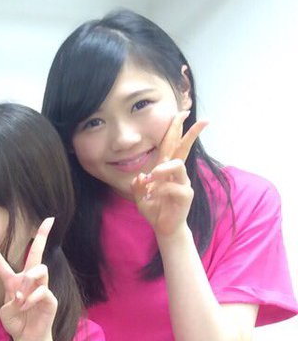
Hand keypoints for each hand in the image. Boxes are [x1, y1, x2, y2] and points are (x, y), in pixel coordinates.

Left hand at [0, 217, 56, 340]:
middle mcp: (28, 280)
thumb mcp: (5, 312)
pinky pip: (42, 290)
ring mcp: (41, 287)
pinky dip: (32, 299)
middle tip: (49, 220)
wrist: (27, 337)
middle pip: (36, 254)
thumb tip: (21, 293)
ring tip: (21, 298)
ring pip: (40, 268)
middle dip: (42, 236)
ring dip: (29, 281)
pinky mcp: (50, 298)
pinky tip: (27, 307)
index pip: (0, 262)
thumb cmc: (16, 322)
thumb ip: (10, 301)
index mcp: (12, 281)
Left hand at [131, 111, 207, 240]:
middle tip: (203, 120)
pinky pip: (172, 187)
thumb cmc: (154, 209)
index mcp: (166, 170)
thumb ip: (138, 185)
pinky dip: (160, 190)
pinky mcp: (186, 195)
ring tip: (152, 177)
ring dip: (163, 169)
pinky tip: (153, 196)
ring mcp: (183, 183)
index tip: (182, 113)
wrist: (163, 227)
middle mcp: (177, 173)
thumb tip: (142, 176)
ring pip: (177, 165)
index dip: (176, 129)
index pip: (172, 145)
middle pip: (185, 148)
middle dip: (192, 133)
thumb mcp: (140, 196)